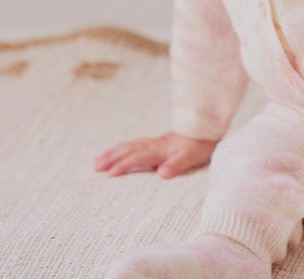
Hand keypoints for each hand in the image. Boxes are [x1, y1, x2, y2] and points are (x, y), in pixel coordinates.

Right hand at [93, 131, 217, 178]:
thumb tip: (161, 174)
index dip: (123, 165)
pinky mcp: (158, 142)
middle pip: (129, 150)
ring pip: (130, 145)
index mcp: (161, 150)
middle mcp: (155, 145)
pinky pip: (136, 144)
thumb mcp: (192, 157)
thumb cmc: (201, 145)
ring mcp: (155, 142)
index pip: (138, 158)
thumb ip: (177, 164)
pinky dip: (124, 147)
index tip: (109, 174)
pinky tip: (121, 150)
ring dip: (113, 152)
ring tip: (98, 160)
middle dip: (111, 158)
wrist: (208, 128)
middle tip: (94, 167)